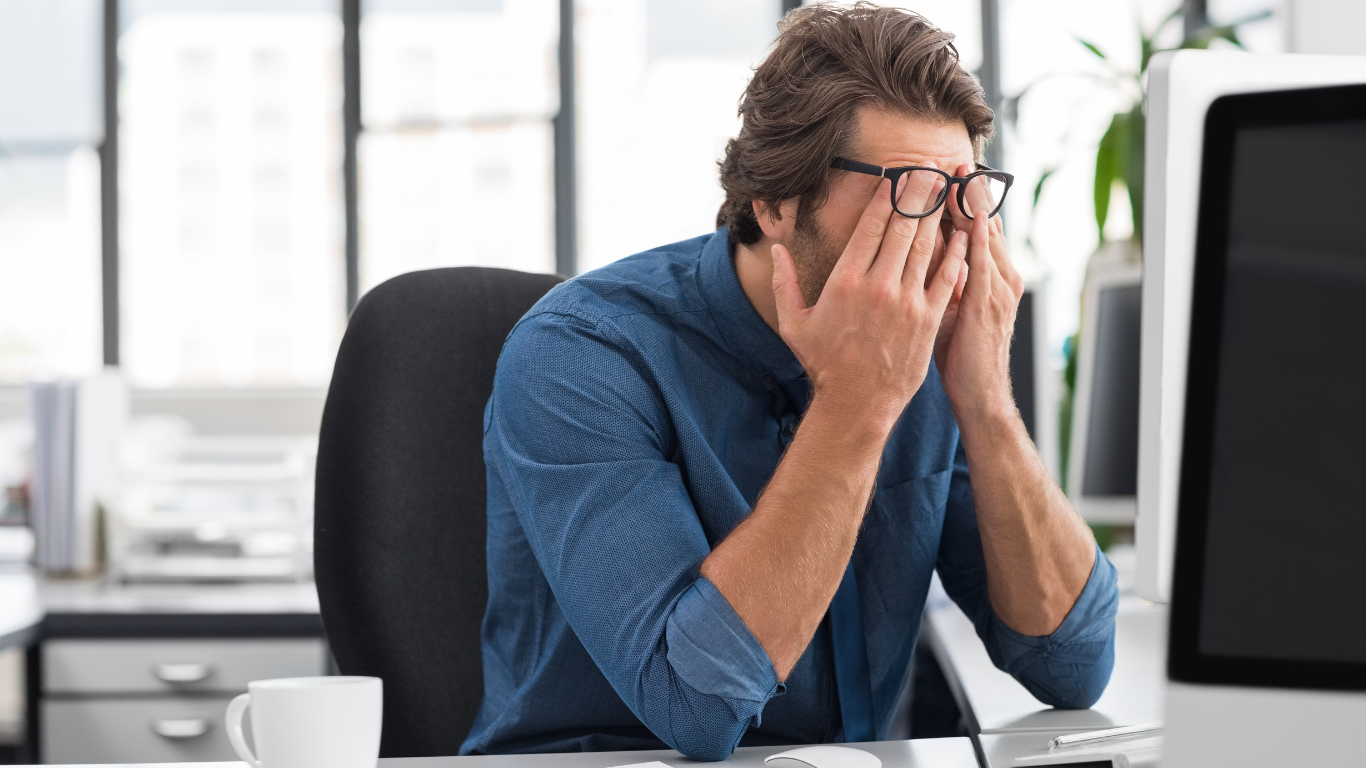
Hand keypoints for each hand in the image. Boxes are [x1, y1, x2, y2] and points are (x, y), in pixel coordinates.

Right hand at [771, 171, 965, 431]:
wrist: (857, 403)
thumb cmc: (824, 364)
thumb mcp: (794, 323)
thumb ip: (783, 283)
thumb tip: (777, 249)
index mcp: (846, 280)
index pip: (871, 226)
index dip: (886, 196)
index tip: (895, 176)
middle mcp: (878, 285)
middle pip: (903, 227)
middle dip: (917, 193)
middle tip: (928, 168)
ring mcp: (907, 301)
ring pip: (927, 246)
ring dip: (938, 214)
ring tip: (947, 189)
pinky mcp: (928, 319)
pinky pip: (947, 277)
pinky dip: (956, 252)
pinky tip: (963, 233)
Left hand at [936, 164, 1024, 422]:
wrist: (980, 395)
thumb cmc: (962, 356)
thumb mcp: (953, 311)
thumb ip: (945, 280)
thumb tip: (923, 255)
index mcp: (992, 277)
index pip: (977, 228)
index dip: (964, 200)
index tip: (948, 172)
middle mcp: (1000, 276)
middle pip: (984, 223)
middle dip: (970, 191)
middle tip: (955, 158)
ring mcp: (998, 288)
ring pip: (984, 235)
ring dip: (972, 203)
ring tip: (960, 172)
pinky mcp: (988, 303)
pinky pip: (980, 260)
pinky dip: (974, 235)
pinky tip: (966, 213)